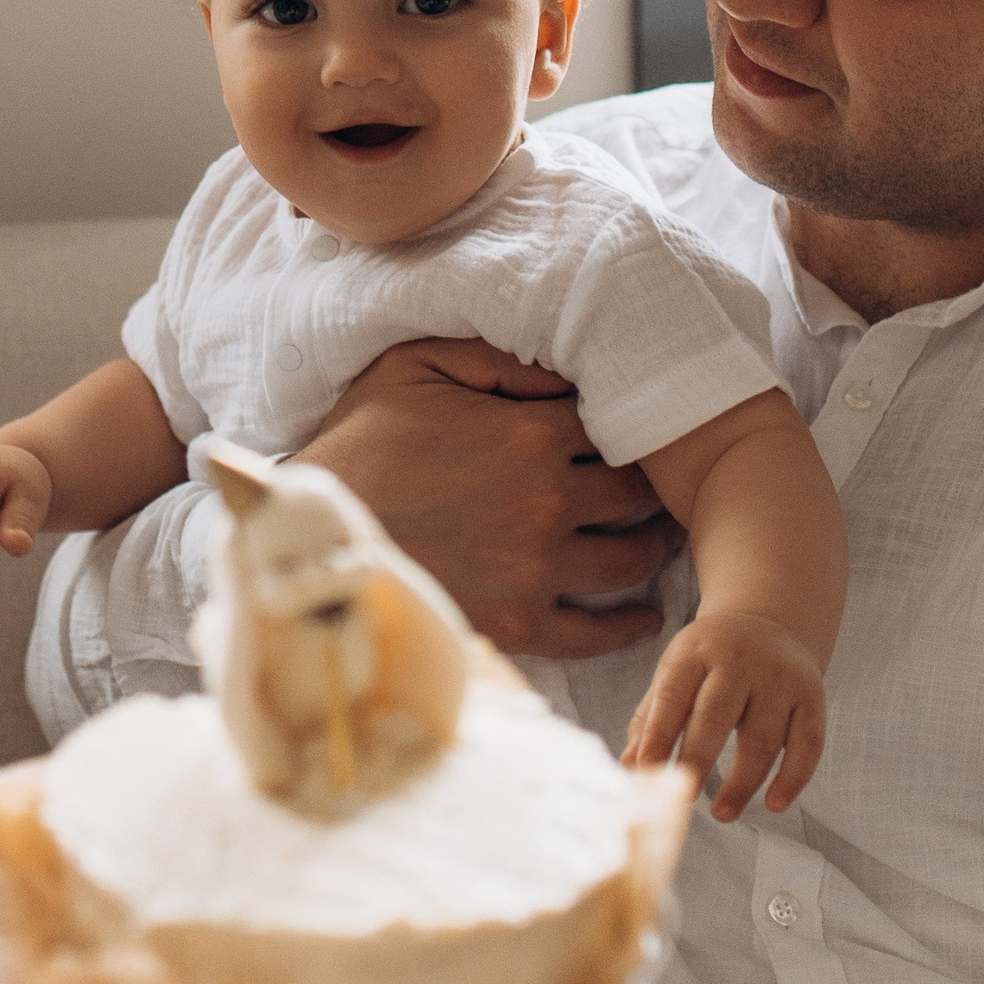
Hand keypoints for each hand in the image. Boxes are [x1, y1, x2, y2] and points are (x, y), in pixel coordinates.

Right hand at [305, 336, 682, 657]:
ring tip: (660, 535)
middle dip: (654, 484)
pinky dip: (630, 622)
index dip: (630, 422)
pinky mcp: (519, 622)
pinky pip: (597, 630)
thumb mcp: (415, 366)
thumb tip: (564, 362)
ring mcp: (537, 568)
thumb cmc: (360, 443)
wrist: (314, 537)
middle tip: (668, 481)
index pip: (616, 423)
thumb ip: (495, 353)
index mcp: (530, 434)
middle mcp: (548, 503)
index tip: (639, 427)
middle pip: (637, 492)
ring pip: (631, 558)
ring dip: (653, 544)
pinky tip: (643, 611)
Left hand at [628, 611, 825, 820]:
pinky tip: (775, 804)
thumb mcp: (675, 673)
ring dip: (743, 781)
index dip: (659, 733)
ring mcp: (780, 678)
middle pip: (718, 714)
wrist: (769, 622)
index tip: (646, 769)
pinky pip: (808, 742)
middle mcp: (740, 661)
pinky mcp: (812, 696)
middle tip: (682, 798)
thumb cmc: (710, 661)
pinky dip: (794, 777)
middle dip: (698, 758)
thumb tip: (629, 766)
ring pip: (764, 736)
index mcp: (696, 652)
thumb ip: (652, 718)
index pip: (673, 695)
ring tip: (722, 813)